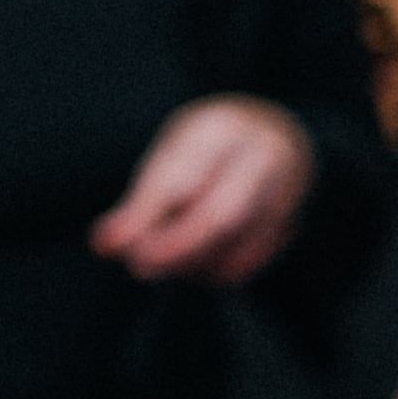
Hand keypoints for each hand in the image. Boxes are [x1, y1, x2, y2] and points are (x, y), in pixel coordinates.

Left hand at [94, 95, 312, 282]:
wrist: (275, 133)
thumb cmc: (209, 148)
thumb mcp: (173, 156)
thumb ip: (143, 202)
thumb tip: (104, 246)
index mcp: (221, 128)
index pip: (181, 178)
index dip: (144, 217)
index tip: (110, 245)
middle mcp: (263, 155)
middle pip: (221, 214)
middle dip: (175, 248)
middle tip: (139, 268)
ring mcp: (288, 188)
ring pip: (239, 240)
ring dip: (193, 263)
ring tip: (159, 265)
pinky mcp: (294, 218)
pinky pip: (256, 257)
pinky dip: (219, 270)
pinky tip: (193, 268)